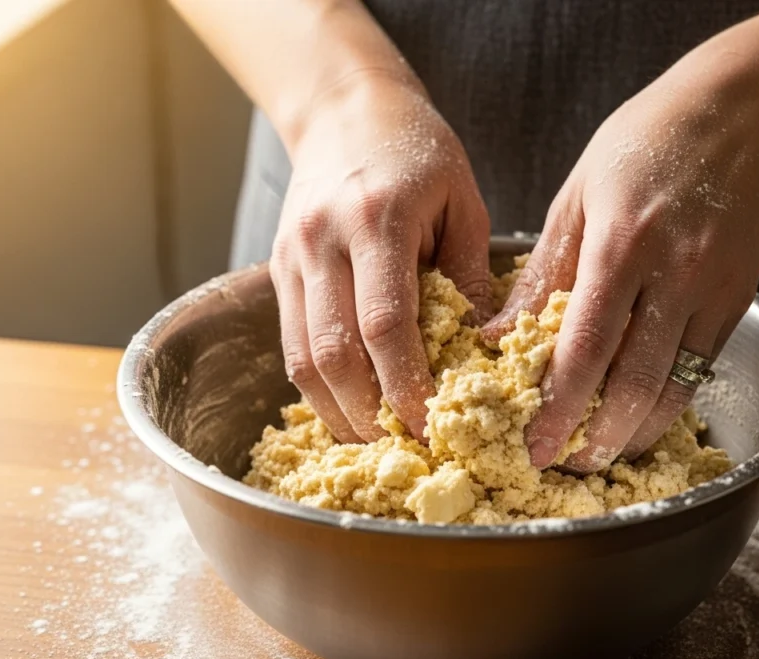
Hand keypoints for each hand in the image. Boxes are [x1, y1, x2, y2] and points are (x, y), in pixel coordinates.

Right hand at [271, 75, 490, 443]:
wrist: (343, 109)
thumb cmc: (417, 149)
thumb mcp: (463, 201)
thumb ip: (469, 275)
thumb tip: (481, 353)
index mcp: (377, 220)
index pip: (384, 326)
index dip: (405, 388)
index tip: (433, 428)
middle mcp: (323, 242)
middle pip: (334, 356)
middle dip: (369, 415)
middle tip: (407, 449)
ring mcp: (291, 258)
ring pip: (302, 360)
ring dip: (339, 411)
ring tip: (378, 440)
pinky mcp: (277, 270)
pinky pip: (291, 344)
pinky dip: (319, 387)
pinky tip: (350, 406)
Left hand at [483, 64, 758, 470]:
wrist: (740, 116)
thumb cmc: (644, 144)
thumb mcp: (578, 197)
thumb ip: (543, 273)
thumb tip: (500, 335)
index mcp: (621, 243)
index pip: (587, 345)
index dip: (561, 405)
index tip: (536, 444)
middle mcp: (673, 273)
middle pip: (635, 381)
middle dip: (598, 435)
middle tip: (566, 464)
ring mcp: (713, 290)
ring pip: (675, 387)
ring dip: (636, 432)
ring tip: (601, 454)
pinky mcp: (738, 300)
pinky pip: (700, 368)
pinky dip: (668, 402)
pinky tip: (641, 417)